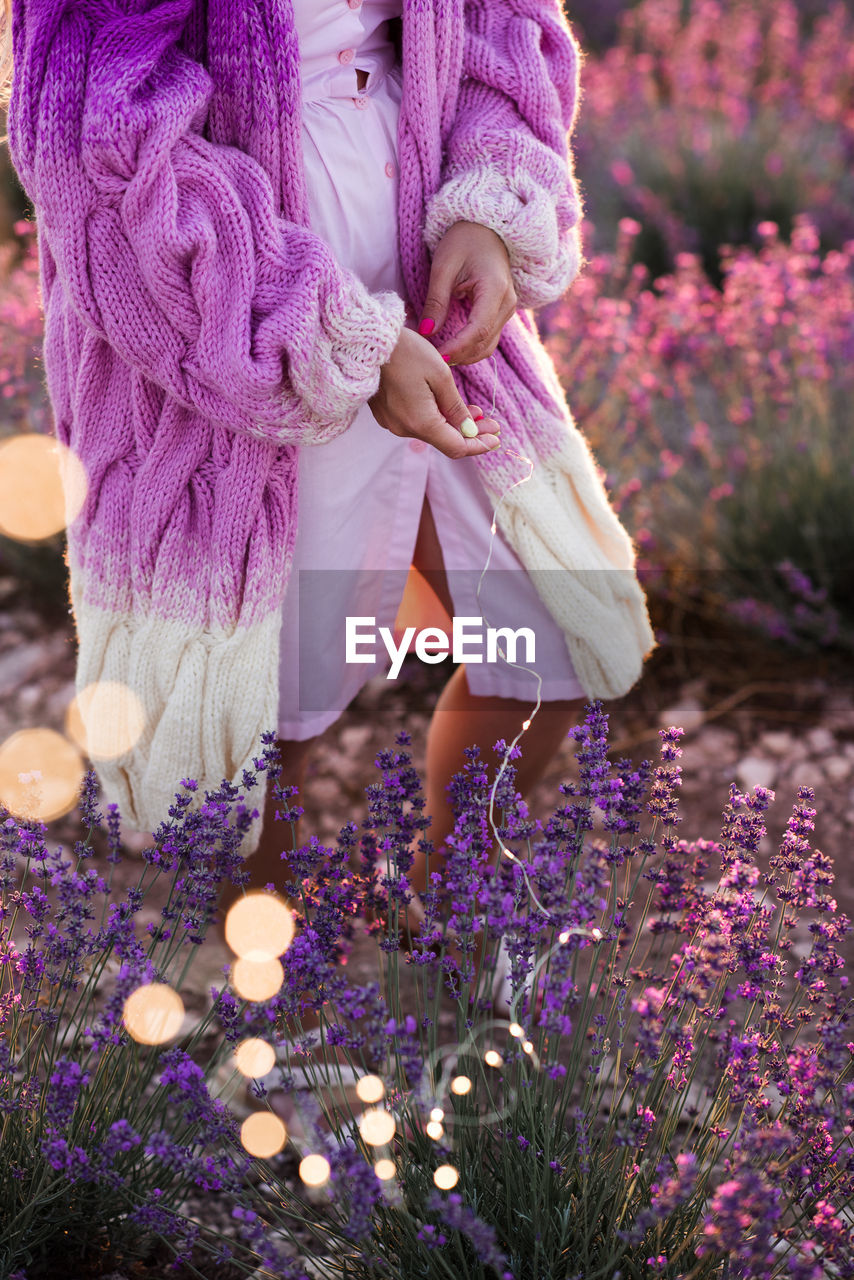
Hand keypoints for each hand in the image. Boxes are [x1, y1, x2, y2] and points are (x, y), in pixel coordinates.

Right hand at [368, 327, 500, 458]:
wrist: (367, 341)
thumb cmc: (406, 352)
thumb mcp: (441, 376)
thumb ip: (456, 407)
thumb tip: (470, 430)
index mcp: (421, 423)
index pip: (456, 448)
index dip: (479, 446)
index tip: (497, 439)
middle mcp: (405, 429)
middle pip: (445, 441)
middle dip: (471, 434)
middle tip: (494, 424)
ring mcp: (393, 423)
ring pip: (432, 431)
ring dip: (455, 424)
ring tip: (477, 412)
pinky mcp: (387, 414)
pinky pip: (418, 422)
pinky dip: (437, 418)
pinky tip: (449, 406)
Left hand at [418, 221, 517, 364]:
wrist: (486, 227)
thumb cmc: (464, 240)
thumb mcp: (443, 267)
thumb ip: (436, 301)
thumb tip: (426, 332)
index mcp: (495, 289)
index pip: (478, 330)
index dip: (458, 348)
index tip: (437, 356)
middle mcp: (507, 303)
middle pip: (485, 343)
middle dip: (459, 356)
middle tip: (432, 360)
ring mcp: (508, 309)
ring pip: (488, 344)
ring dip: (465, 355)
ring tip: (439, 355)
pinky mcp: (502, 312)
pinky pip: (488, 337)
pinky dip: (470, 346)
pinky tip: (450, 346)